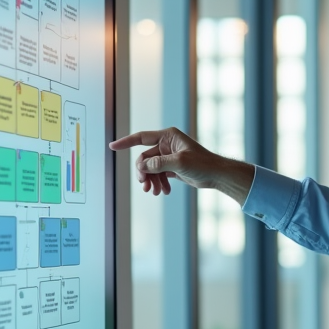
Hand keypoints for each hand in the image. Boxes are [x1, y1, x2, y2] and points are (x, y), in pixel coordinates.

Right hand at [108, 127, 254, 203]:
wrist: (216, 175)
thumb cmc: (203, 163)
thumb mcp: (180, 162)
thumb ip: (159, 163)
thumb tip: (142, 167)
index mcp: (168, 136)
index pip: (141, 138)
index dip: (126, 142)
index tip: (112, 146)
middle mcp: (166, 144)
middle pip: (144, 159)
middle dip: (144, 173)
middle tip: (146, 185)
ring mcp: (168, 156)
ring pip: (150, 169)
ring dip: (151, 181)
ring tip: (155, 192)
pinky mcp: (171, 167)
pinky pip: (157, 175)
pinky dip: (158, 184)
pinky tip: (164, 192)